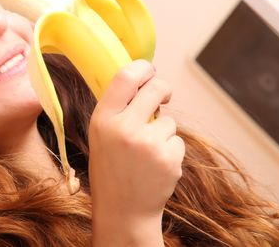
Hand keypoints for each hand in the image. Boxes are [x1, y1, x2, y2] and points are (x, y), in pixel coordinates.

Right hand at [88, 60, 184, 245]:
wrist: (123, 210)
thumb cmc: (110, 168)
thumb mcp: (100, 135)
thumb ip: (116, 109)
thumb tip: (141, 80)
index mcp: (103, 120)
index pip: (125, 77)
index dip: (142, 67)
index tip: (149, 70)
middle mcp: (125, 128)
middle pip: (156, 88)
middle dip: (163, 89)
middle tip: (163, 96)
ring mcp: (149, 144)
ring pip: (169, 120)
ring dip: (163, 131)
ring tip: (146, 153)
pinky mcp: (169, 158)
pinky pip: (177, 141)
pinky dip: (170, 150)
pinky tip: (155, 165)